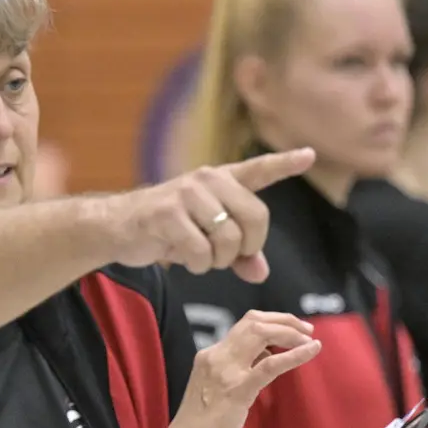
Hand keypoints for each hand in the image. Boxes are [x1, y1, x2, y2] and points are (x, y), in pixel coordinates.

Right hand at [103, 148, 315, 280]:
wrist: (118, 228)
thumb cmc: (166, 231)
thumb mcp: (207, 240)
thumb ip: (239, 253)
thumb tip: (260, 272)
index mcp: (220, 180)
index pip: (258, 170)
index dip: (285, 163)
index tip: (309, 155)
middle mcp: (207, 180)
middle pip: (256, 219)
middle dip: (245, 248)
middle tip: (225, 256)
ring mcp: (187, 193)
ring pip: (229, 239)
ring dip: (217, 261)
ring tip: (198, 256)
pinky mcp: (167, 213)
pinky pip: (201, 252)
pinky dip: (196, 265)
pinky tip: (181, 257)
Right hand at [158, 310, 320, 427]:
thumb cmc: (199, 427)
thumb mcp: (215, 388)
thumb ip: (235, 370)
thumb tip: (264, 357)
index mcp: (209, 356)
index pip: (244, 326)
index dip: (272, 322)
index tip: (292, 329)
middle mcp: (215, 356)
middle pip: (254, 322)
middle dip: (285, 321)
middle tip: (307, 330)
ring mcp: (226, 371)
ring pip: (261, 334)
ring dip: (290, 333)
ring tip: (310, 340)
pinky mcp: (238, 390)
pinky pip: (270, 364)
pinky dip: (295, 355)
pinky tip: (312, 350)